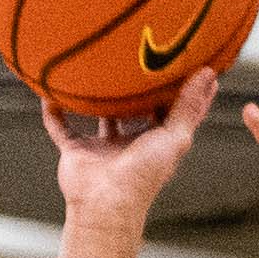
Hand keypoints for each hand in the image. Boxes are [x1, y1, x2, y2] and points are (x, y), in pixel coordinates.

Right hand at [50, 68, 214, 230]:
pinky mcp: (76, 151)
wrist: (106, 202)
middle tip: (139, 54)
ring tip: (95, 66)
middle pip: (135, 110)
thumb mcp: (174, 137)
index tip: (188, 63)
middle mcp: (130, 143)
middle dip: (138, 88)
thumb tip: (210, 74)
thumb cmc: (144, 174)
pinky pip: (61, 127)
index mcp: (156, 141)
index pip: (172, 110)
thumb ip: (189, 106)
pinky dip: (54, 112)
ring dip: (96, 97)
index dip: (181, 90)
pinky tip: (49, 91)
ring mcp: (102, 147)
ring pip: (99, 115)